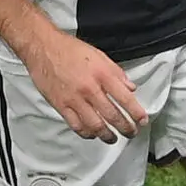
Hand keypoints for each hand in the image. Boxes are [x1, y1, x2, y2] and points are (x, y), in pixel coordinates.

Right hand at [20, 31, 147, 142]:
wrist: (42, 48)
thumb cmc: (70, 50)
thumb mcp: (100, 56)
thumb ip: (117, 73)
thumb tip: (131, 88)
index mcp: (102, 74)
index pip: (125, 99)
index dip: (136, 113)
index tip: (142, 121)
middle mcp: (89, 89)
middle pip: (112, 115)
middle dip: (125, 128)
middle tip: (131, 132)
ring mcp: (74, 99)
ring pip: (95, 125)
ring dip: (107, 135)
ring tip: (113, 138)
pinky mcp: (60, 105)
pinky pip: (76, 125)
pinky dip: (87, 133)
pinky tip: (93, 134)